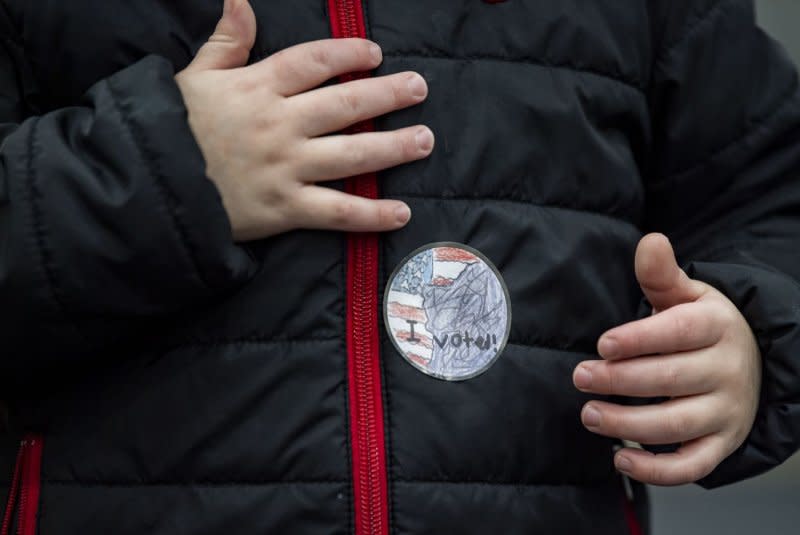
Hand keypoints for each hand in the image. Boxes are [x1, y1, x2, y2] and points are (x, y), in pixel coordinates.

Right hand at [174, 0, 432, 240]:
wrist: (149, 187)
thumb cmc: (172, 129)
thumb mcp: (194, 76)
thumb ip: (226, 41)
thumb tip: (240, 0)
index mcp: (258, 87)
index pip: (315, 62)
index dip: (349, 54)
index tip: (374, 53)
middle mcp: (281, 124)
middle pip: (347, 104)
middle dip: (388, 94)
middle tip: (418, 88)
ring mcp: (287, 167)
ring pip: (352, 155)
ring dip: (394, 146)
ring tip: (425, 139)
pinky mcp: (286, 208)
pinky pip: (337, 212)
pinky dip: (371, 215)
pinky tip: (402, 213)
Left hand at [573, 233, 761, 484]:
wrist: (752, 364)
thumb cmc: (703, 327)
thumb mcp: (687, 296)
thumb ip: (661, 274)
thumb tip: (650, 241)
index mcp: (717, 328)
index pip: (679, 333)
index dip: (641, 339)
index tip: (603, 344)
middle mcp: (726, 372)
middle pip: (671, 379)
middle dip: (620, 381)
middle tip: (580, 376)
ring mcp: (726, 413)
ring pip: (677, 425)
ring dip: (628, 425)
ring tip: (590, 415)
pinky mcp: (721, 445)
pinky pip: (692, 466)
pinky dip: (657, 471)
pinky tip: (621, 459)